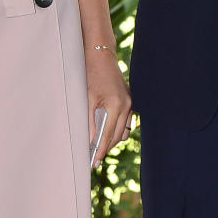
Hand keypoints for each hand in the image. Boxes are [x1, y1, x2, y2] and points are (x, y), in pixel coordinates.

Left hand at [86, 48, 132, 167]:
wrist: (101, 55)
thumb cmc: (91, 74)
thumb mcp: (87, 98)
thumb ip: (89, 120)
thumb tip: (89, 140)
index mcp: (116, 105)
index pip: (108, 135)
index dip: (100, 150)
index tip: (94, 161)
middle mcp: (126, 105)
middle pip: (117, 136)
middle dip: (106, 147)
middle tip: (94, 158)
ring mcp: (130, 103)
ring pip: (123, 130)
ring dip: (112, 139)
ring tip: (98, 146)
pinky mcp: (129, 100)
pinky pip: (125, 121)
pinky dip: (116, 128)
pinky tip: (106, 132)